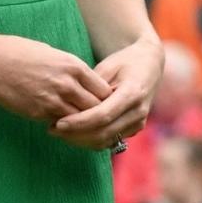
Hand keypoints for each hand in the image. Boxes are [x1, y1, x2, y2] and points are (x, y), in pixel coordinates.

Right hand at [0, 27, 114, 127]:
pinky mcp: (38, 112)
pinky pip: (60, 125)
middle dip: (98, 117)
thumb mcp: (52, 54)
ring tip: (83, 131)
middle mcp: (67, 83)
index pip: (103, 90)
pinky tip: (61, 128)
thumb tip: (82, 81)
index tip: (103, 106)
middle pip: (97, 108)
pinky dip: (63, 128)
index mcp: (74, 66)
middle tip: (98, 124)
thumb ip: (70, 70)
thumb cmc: (18, 52)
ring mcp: (53, 99)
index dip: (105, 101)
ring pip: (80, 121)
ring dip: (82, 127)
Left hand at [49, 36, 162, 151]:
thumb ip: (91, 87)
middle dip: (76, 134)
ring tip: (59, 132)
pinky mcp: (134, 129)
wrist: (149, 65)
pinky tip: (72, 133)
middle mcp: (138, 112)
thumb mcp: (107, 66)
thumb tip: (68, 103)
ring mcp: (138, 123)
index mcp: (133, 93)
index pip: (103, 115)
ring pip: (105, 141)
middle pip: (103, 132)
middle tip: (52, 129)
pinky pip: (109, 141)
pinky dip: (89, 140)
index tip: (58, 123)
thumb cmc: (124, 61)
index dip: (79, 122)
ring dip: (80, 140)